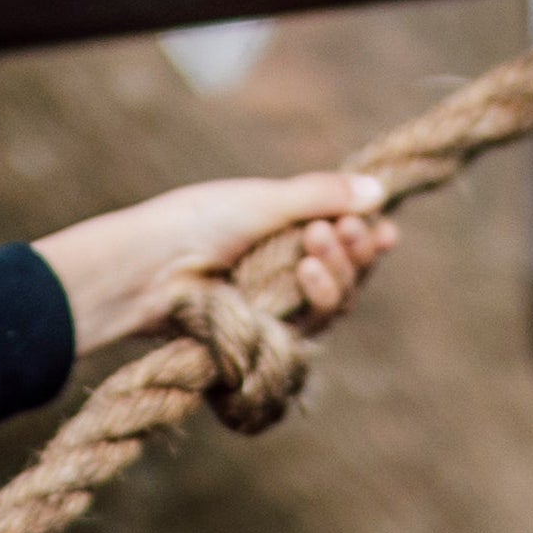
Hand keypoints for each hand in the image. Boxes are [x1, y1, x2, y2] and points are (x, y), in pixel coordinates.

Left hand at [32, 173, 399, 355]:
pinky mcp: (263, 342)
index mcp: (286, 238)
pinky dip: (317, 298)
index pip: (345, 244)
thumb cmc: (197, 224)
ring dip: (338, 273)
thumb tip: (379, 190)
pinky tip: (309, 271)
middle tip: (340, 230)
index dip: (368, 239)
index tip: (382, 227)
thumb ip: (322, 196)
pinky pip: (309, 330)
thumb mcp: (266, 200)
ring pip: (335, 306)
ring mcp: (273, 313)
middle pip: (349, 278)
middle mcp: (284, 277)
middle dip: (354, 253)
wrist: (150, 266)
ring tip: (315, 248)